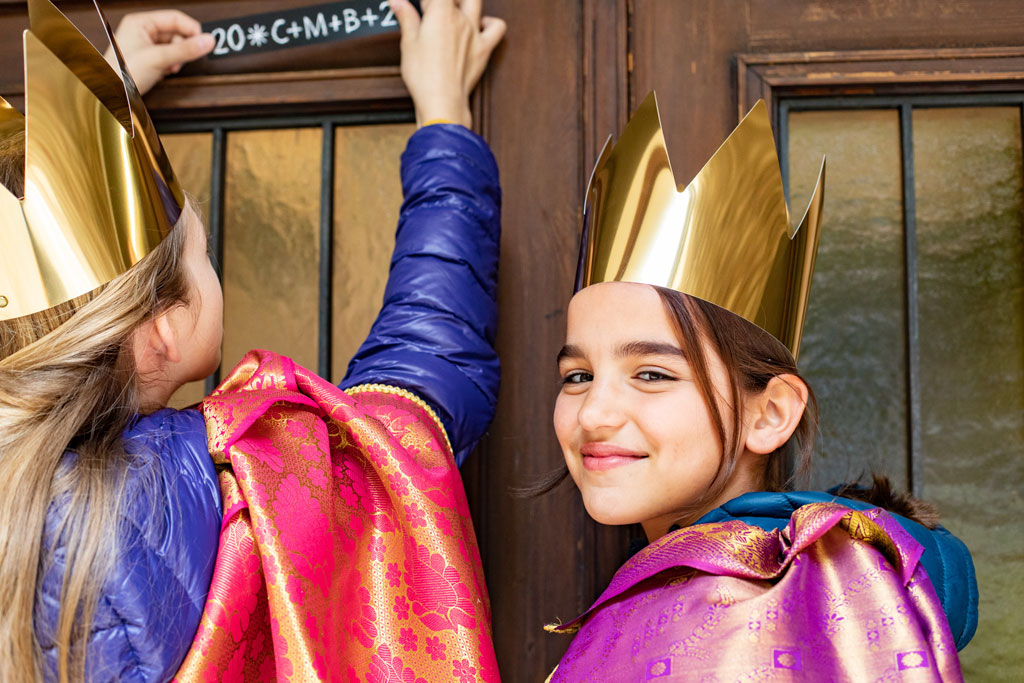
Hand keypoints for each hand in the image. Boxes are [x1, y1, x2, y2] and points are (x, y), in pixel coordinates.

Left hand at [103, 10, 214, 94]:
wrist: (112, 94)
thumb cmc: (123, 73)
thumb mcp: (158, 58)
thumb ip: (185, 50)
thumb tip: (207, 41)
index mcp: (141, 22)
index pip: (176, 18)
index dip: (192, 29)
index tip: (204, 42)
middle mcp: (143, 31)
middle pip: (177, 33)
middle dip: (182, 48)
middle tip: (180, 59)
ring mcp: (146, 45)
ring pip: (174, 47)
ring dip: (177, 59)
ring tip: (169, 67)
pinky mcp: (149, 59)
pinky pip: (169, 58)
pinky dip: (171, 66)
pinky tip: (165, 71)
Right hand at [390, 0, 505, 127]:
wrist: (442, 101)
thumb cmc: (424, 75)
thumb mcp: (408, 43)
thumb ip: (406, 17)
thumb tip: (398, 1)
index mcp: (441, 12)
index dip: (423, 2)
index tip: (416, 7)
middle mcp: (461, 19)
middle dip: (440, 1)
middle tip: (430, 11)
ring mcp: (474, 33)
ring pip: (475, 2)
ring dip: (463, 2)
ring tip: (452, 11)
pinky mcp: (483, 49)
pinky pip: (497, 27)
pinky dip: (490, 22)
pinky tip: (480, 25)